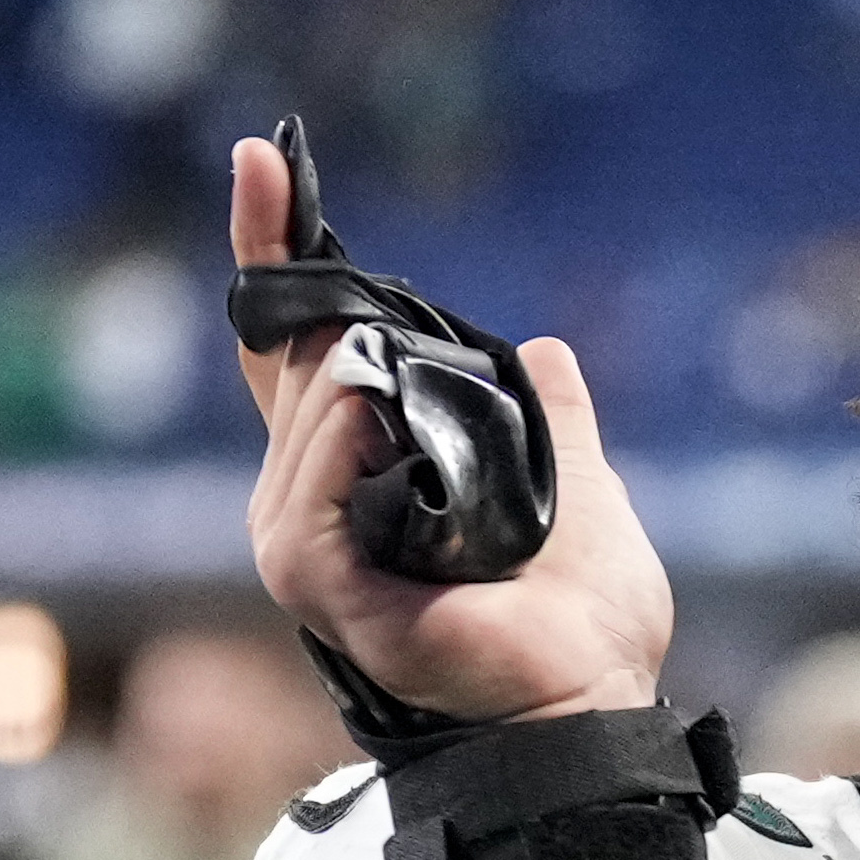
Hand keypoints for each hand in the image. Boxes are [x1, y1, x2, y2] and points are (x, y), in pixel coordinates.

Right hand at [226, 138, 669, 724]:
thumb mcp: (578, 486)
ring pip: (308, 416)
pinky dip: (343, 446)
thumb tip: (553, 351)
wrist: (595, 698)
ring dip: (358, 387)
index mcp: (365, 479)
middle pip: (299, 368)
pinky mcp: (317, 585)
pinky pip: (310, 491)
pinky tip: (375, 423)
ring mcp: (305, 548)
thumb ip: (551, 421)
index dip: (277, 257)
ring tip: (413, 403)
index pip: (295, 355)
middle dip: (334, 312)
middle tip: (395, 321)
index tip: (264, 161)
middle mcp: (316, 507)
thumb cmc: (583, 624)